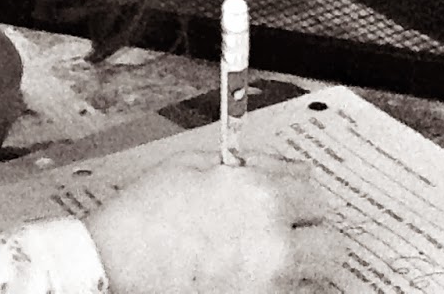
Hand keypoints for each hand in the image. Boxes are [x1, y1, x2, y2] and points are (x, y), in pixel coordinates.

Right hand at [84, 150, 343, 292]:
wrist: (114, 263)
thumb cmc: (145, 215)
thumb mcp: (193, 164)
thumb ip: (252, 163)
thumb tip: (291, 167)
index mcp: (260, 195)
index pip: (313, 191)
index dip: (297, 194)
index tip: (288, 200)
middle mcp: (275, 241)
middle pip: (330, 241)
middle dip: (311, 234)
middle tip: (285, 231)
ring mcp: (271, 282)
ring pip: (317, 277)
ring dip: (301, 266)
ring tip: (265, 258)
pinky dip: (283, 288)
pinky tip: (255, 277)